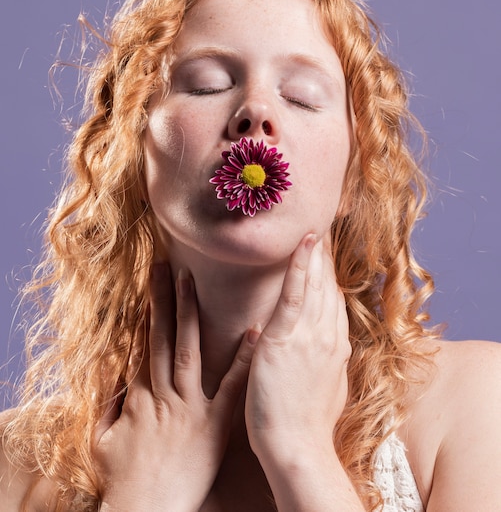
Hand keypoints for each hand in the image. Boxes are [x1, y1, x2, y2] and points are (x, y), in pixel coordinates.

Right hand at [94, 264, 256, 511]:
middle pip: (163, 337)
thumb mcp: (102, 438)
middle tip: (169, 267)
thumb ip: (106, 399)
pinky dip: (242, 359)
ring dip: (190, 315)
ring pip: (189, 351)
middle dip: (165, 300)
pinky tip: (253, 332)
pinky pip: (230, 387)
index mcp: (139, 395)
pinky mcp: (214, 425)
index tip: (150, 283)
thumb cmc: (123, 479)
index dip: (147, 311)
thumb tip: (106, 364)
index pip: (143, 343)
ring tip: (192, 283)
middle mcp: (164, 393)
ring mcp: (190, 407)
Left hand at [245, 233, 350, 465]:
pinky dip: (301, 266)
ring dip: (316, 254)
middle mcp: (328, 335)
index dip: (331, 276)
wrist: (296, 446)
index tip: (327, 256)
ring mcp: (310, 335)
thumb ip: (327, 359)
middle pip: (330, 287)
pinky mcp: (287, 338)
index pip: (334, 301)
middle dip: (326, 258)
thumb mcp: (327, 385)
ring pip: (316, 284)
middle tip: (323, 229)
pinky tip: (304, 244)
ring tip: (314, 228)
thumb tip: (328, 347)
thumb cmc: (306, 422)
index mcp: (335, 346)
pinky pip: (296, 294)